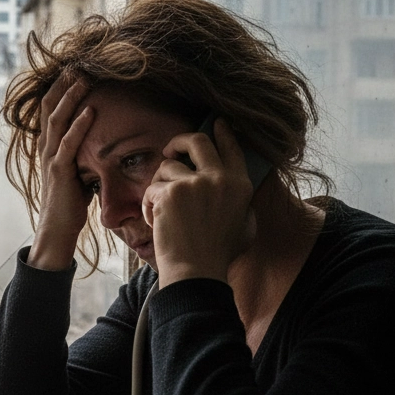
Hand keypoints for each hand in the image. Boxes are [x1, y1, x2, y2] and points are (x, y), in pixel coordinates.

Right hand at [27, 75, 96, 270]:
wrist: (57, 231)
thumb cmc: (69, 205)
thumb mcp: (76, 174)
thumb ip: (81, 156)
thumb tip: (98, 145)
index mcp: (49, 147)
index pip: (51, 110)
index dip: (61, 89)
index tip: (75, 70)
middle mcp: (46, 149)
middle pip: (50, 108)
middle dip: (63, 85)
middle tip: (78, 63)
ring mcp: (51, 159)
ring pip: (57, 121)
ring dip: (71, 98)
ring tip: (83, 79)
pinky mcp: (59, 172)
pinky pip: (68, 144)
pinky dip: (79, 126)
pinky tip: (90, 111)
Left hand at [143, 119, 256, 284]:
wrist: (197, 272)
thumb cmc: (219, 257)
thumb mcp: (245, 226)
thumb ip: (241, 203)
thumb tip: (235, 191)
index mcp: (240, 185)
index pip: (231, 147)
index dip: (222, 132)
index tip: (215, 122)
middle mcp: (219, 178)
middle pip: (197, 140)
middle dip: (179, 140)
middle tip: (170, 150)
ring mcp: (193, 183)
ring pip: (166, 168)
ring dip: (159, 186)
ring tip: (161, 210)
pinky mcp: (169, 192)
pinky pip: (152, 189)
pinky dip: (149, 205)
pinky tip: (155, 222)